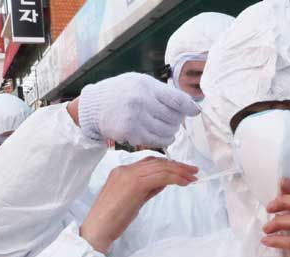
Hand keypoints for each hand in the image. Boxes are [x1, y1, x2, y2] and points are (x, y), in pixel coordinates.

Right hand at [75, 72, 200, 146]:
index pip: (177, 99)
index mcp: (146, 86)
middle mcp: (141, 102)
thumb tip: (189, 104)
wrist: (94, 105)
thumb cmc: (122, 92)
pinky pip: (156, 141)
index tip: (195, 112)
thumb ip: (163, 92)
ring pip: (167, 132)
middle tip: (173, 119)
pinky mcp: (131, 134)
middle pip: (174, 118)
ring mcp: (135, 119)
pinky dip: (163, 140)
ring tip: (167, 128)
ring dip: (171, 132)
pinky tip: (161, 136)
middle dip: (177, 120)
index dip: (190, 107)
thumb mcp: (140, 82)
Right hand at [80, 157, 197, 253]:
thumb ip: (147, 189)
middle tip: (194, 171)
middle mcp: (124, 169)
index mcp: (121, 172)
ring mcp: (128, 175)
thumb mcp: (132, 201)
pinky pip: (159, 176)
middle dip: (178, 166)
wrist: (97, 230)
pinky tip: (184, 183)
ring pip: (160, 167)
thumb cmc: (112, 220)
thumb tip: (164, 183)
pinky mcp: (134, 184)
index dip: (168, 165)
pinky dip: (174, 178)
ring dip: (179, 171)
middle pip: (157, 162)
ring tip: (193, 177)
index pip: (149, 162)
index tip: (183, 171)